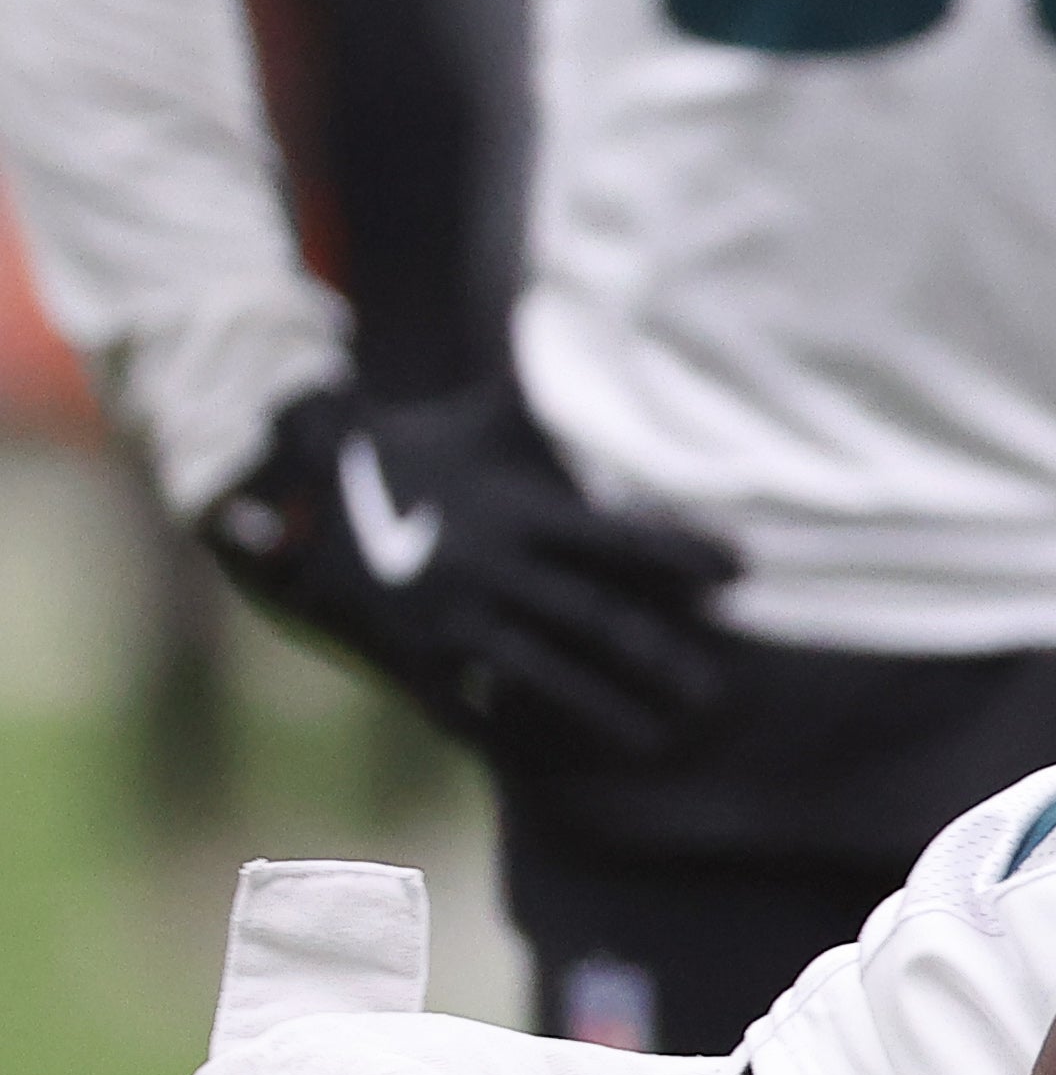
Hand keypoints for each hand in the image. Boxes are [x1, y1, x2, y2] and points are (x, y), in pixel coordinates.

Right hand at [202, 378, 741, 763]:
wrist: (295, 480)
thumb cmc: (414, 446)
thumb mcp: (489, 415)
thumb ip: (556, 394)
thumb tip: (600, 310)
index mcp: (524, 513)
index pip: (626, 538)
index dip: (686, 555)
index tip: (741, 572)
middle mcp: (497, 569)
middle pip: (597, 621)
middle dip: (659, 659)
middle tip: (714, 694)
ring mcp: (452, 619)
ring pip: (544, 677)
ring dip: (604, 712)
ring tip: (655, 740)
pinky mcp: (411, 656)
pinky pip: (466, 708)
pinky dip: (506, 737)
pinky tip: (547, 764)